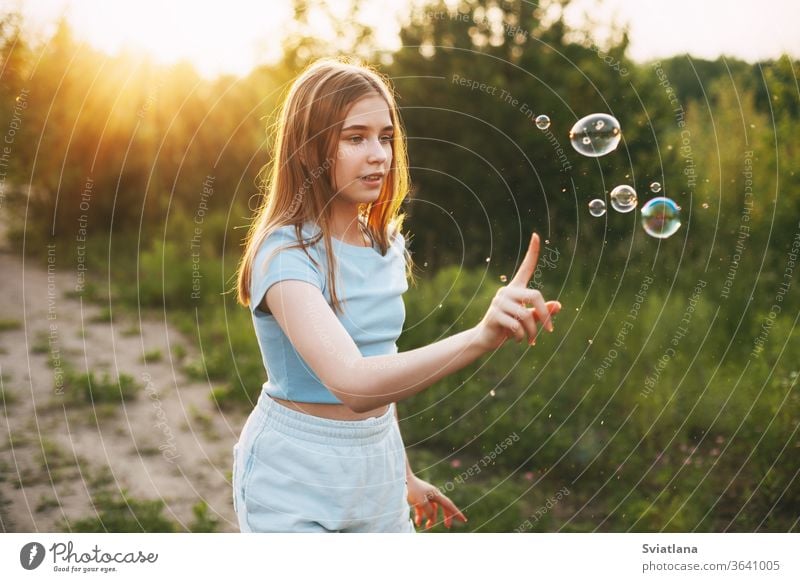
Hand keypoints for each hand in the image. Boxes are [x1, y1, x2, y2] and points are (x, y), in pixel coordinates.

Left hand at [406, 474, 466, 529]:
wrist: (400, 479)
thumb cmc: (411, 489)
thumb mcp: (421, 502)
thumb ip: (429, 512)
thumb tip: (432, 519)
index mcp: (436, 494)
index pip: (449, 505)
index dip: (456, 513)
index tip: (464, 520)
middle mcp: (433, 495)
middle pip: (443, 507)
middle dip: (446, 517)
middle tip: (448, 526)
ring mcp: (425, 496)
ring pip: (432, 510)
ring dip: (431, 519)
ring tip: (427, 527)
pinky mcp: (417, 498)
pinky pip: (422, 509)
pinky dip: (421, 516)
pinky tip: (417, 522)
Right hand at [475, 233, 561, 350]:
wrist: (486, 339)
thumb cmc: (508, 328)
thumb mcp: (528, 320)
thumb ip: (541, 312)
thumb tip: (559, 306)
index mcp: (516, 289)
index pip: (526, 267)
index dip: (532, 252)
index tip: (536, 235)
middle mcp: (507, 291)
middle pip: (535, 295)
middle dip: (545, 314)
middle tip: (550, 330)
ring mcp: (499, 302)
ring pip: (526, 315)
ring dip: (532, 332)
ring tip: (530, 341)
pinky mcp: (494, 315)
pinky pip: (516, 325)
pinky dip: (521, 336)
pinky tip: (517, 340)